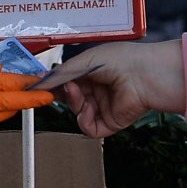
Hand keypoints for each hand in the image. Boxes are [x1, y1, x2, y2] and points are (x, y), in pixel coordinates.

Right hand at [39, 41, 186, 137]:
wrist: (146, 74)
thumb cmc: (123, 60)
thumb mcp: (86, 60)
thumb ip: (63, 72)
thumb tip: (42, 81)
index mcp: (93, 73)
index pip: (69, 81)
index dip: (55, 84)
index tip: (40, 85)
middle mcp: (98, 90)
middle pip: (70, 98)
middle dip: (63, 93)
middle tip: (56, 88)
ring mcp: (104, 107)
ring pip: (77, 112)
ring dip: (74, 104)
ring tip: (78, 92)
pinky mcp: (110, 122)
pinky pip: (89, 127)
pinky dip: (83, 120)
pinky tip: (86, 109)